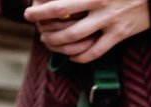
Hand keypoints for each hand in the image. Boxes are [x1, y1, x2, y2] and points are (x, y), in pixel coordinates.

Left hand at [25, 0, 150, 63]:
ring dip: (57, 43)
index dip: (42, 6)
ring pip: (75, 38)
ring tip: (48, 41)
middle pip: (62, 16)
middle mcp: (100, 4)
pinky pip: (95, 52)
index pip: (61, 0)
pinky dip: (80, 57)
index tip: (30, 8)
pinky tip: (72, 57)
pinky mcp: (120, 35)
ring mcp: (110, 21)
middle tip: (32, 23)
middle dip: (42, 22)